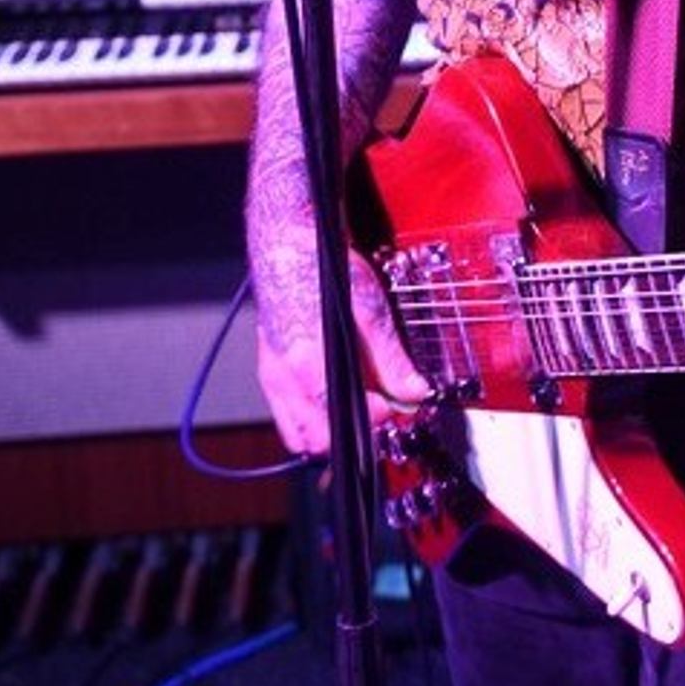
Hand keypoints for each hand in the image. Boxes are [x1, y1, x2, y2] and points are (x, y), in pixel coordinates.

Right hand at [255, 246, 431, 457]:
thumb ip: (390, 356)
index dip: (376, 418)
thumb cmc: (326, 271)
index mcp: (308, 364)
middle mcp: (283, 379)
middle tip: (381, 410)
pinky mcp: (268, 373)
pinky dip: (310, 420)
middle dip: (352, 433)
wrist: (288, 246)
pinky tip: (334, 397)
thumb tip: (415, 391)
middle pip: (317, 439)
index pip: (342, 420)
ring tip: (359, 406)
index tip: (397, 405)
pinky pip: (286, 417)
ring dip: (328, 433)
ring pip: (297, 435)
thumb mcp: (369, 308)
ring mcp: (272, 378)